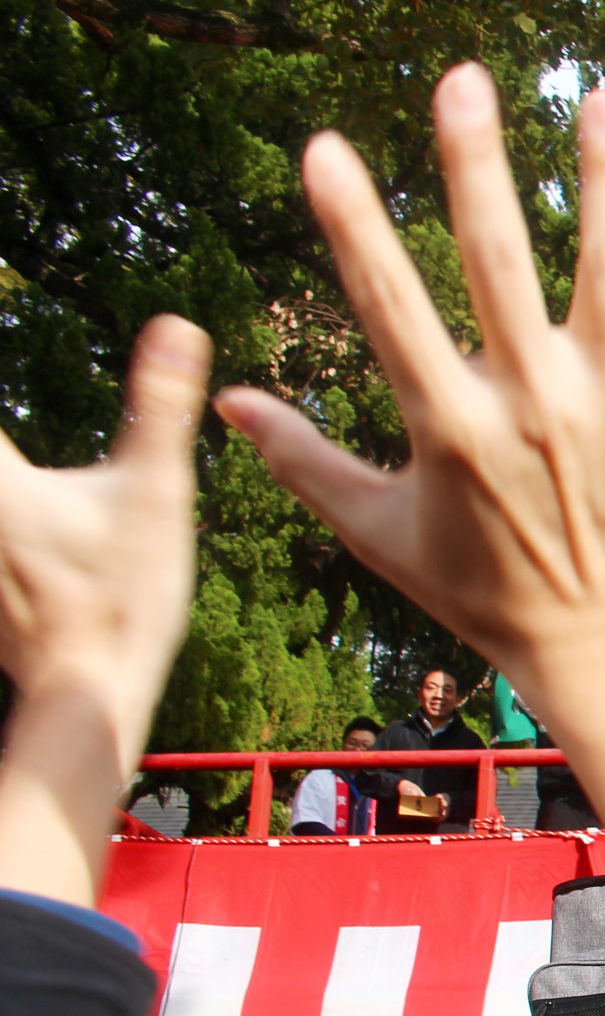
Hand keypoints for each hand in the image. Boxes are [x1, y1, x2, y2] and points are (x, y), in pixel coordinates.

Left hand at [0, 318, 208, 910]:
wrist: (88, 690)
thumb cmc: (121, 597)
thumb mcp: (154, 495)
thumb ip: (158, 407)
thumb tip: (176, 325)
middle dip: (2, 452)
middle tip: (19, 469)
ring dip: (10, 487)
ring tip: (18, 487)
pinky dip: (8, 512)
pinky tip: (18, 514)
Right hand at [215, 65, 604, 896]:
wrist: (601, 645)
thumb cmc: (482, 590)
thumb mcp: (378, 532)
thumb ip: (303, 462)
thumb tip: (223, 402)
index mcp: (450, 427)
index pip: (390, 307)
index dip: (354, 225)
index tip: (324, 148)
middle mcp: (532, 405)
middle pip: (500, 266)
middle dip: (478, 169)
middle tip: (464, 80)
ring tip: (603, 98)